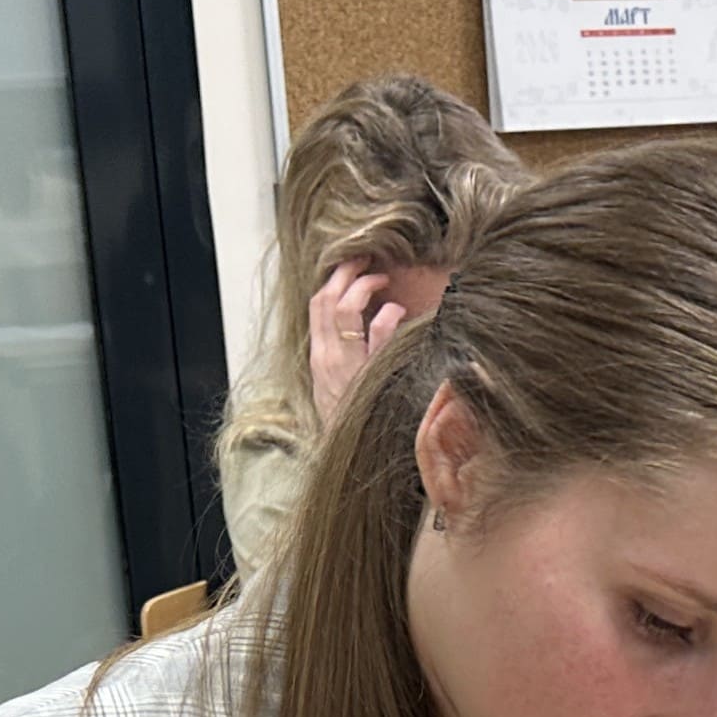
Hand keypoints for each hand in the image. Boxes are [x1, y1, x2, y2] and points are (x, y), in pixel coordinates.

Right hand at [303, 261, 410, 427]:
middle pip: (325, 299)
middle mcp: (327, 359)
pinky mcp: (370, 376)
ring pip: (344, 310)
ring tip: (381, 277)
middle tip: (364, 257)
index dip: (333, 281)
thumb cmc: (351, 423)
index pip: (317, 307)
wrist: (352, 459)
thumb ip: (342, 358)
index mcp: (319, 359)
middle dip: (344, 271)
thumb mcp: (336, 389)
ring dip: (363, 285)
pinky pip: (378, 334)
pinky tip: (399, 310)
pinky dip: (388, 315)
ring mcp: (347, 366)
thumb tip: (365, 325)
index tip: (349, 266)